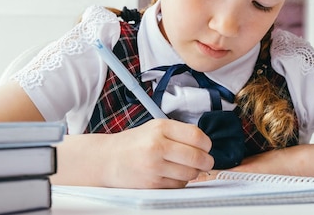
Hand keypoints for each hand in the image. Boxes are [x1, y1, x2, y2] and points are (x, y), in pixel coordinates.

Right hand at [99, 118, 213, 188]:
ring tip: (186, 168)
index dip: (207, 144)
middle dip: (206, 162)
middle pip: (197, 157)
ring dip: (194, 173)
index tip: (207, 147)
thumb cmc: (133, 143)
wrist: (107, 159)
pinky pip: (178, 185)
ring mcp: (154, 166)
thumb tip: (205, 144)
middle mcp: (157, 146)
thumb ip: (179, 133)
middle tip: (206, 162)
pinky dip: (180, 182)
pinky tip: (172, 175)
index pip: (196, 136)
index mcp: (160, 128)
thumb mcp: (155, 128)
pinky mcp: (152, 183)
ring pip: (190, 174)